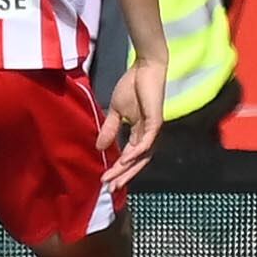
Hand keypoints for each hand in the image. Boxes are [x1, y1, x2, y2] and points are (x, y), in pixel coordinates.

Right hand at [96, 60, 163, 191]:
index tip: (105, 181)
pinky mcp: (156, 121)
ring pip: (142, 156)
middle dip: (124, 175)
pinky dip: (137, 151)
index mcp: (140, 133)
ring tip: (115, 179)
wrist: (144, 68)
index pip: (130, 157)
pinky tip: (125, 159)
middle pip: (138, 162)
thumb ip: (110, 129)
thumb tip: (100, 148)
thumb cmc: (133, 86)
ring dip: (128, 168)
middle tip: (111, 188)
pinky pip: (147, 141)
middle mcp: (149, 135)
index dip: (118, 170)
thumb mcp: (116, 111)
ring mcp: (153, 129)